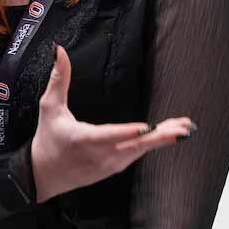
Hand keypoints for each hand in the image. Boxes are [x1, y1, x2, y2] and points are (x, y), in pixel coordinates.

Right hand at [30, 45, 193, 202]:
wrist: (43, 176)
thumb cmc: (47, 139)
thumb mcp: (49, 108)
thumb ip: (58, 79)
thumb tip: (60, 51)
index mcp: (82, 139)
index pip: (108, 136)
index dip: (128, 132)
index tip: (147, 127)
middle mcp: (99, 155)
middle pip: (134, 145)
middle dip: (161, 137)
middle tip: (183, 129)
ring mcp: (109, 164)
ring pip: (140, 150)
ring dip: (163, 138)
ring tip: (184, 128)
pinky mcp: (115, 167)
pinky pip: (137, 153)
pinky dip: (154, 144)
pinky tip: (168, 134)